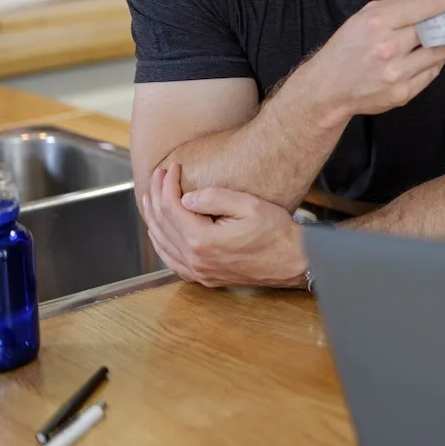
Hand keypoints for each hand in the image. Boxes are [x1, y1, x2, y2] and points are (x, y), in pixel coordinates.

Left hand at [139, 162, 305, 287]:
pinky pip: (172, 263)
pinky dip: (161, 245)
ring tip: (150, 198)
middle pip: (162, 224)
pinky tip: (159, 233)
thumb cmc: (276, 232)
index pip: (171, 207)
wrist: (294, 260)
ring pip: (162, 244)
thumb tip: (186, 198)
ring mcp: (199, 271)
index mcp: (202, 240)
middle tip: (157, 176)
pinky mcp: (205, 277)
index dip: (167, 184)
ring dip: (153, 219)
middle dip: (156, 196)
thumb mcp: (249, 206)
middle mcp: (195, 259)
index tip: (172, 168)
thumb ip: (215, 198)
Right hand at [305, 0, 444, 122]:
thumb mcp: (363, 17)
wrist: (328, 88)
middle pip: (436, 30)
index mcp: (377, 23)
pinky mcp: (403, 93)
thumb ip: (395, 8)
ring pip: (439, 53)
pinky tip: (431, 56)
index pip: (423, 7)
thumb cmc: (348, 48)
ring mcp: (397, 73)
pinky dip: (435, 62)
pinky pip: (431, 73)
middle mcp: (388, 48)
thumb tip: (430, 4)